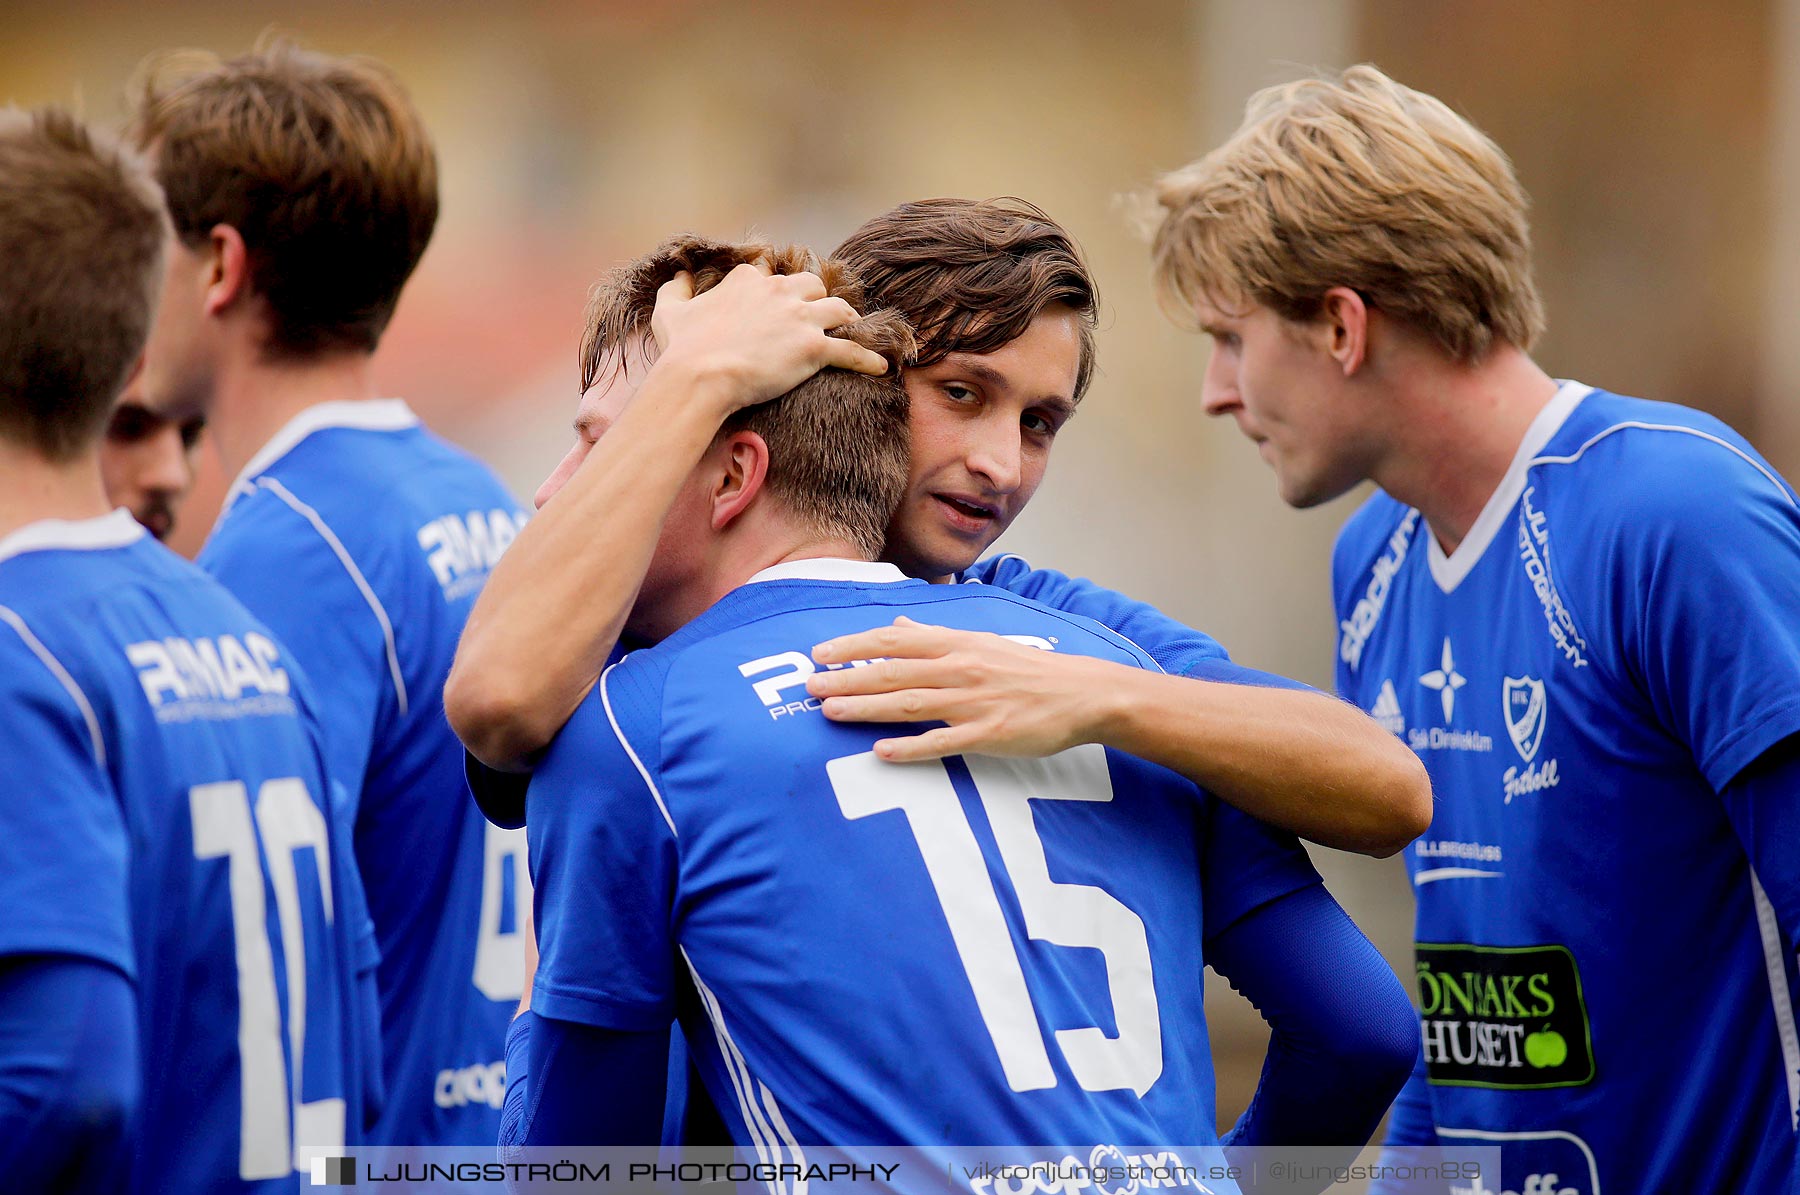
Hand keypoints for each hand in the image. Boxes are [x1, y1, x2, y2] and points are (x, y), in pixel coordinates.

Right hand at [649, 263, 889, 415]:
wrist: (699, 378)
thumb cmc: (682, 348)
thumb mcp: (670, 311)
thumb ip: (675, 289)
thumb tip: (679, 275)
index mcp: (750, 280)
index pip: (773, 277)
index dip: (778, 292)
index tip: (780, 305)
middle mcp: (779, 292)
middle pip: (812, 286)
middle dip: (817, 299)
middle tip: (820, 315)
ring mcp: (800, 319)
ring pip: (838, 310)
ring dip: (846, 321)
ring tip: (853, 331)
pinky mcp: (813, 349)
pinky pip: (852, 351)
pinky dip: (868, 360)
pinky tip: (881, 368)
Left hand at [806, 616, 1115, 761]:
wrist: (1082, 694)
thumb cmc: (1028, 670)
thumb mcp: (982, 642)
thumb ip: (936, 637)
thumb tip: (898, 628)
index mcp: (957, 643)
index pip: (894, 640)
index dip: (854, 646)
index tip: (820, 653)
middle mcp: (960, 667)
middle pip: (893, 672)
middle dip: (848, 679)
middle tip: (810, 686)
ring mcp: (974, 702)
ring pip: (910, 704)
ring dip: (866, 708)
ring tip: (830, 712)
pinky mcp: (990, 735)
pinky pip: (943, 741)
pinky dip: (911, 747)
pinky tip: (881, 751)